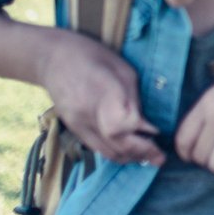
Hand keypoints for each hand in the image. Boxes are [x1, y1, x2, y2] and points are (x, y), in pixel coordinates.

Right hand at [38, 30, 163, 166]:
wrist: (53, 58)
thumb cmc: (94, 57)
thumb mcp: (122, 70)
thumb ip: (134, 100)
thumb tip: (147, 126)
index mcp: (103, 92)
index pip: (124, 125)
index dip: (142, 133)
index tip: (157, 132)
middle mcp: (89, 112)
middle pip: (117, 144)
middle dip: (142, 153)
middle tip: (160, 156)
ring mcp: (78, 124)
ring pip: (107, 152)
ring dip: (129, 158)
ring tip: (148, 157)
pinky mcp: (73, 129)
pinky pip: (96, 148)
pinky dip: (115, 153)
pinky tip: (128, 152)